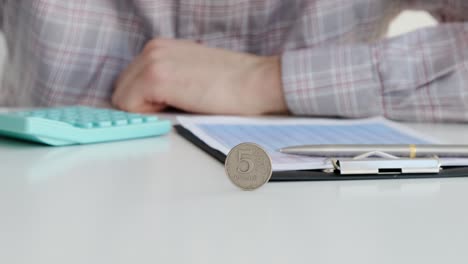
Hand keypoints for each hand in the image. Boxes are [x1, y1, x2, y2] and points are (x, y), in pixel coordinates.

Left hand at [112, 39, 287, 114]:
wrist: (256, 82)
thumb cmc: (232, 83)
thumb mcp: (190, 72)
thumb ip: (165, 80)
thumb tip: (148, 103)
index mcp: (160, 48)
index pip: (129, 82)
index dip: (144, 101)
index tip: (162, 109)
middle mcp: (152, 50)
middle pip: (122, 90)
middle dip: (141, 105)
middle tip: (173, 109)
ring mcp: (152, 62)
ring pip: (123, 100)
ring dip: (147, 110)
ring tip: (179, 106)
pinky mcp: (156, 77)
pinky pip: (130, 107)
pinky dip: (149, 114)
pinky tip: (179, 108)